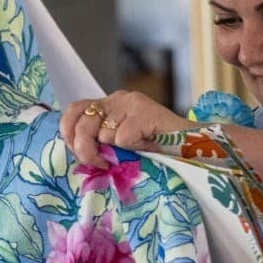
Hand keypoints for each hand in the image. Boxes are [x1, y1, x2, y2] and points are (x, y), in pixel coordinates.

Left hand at [58, 92, 189, 167]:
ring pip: (104, 134)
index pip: (74, 110)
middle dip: (86, 150)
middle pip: (83, 124)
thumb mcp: (121, 144)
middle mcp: (118, 98)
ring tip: (135, 151)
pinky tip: (147, 145)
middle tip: (100, 164)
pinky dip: (133, 148)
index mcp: (109, 104)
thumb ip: (99, 142)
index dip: (69, 133)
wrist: (193, 146)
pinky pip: (123, 137)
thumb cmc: (156, 149)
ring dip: (116, 151)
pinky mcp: (144, 110)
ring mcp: (131, 102)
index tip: (78, 153)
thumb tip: (77, 152)